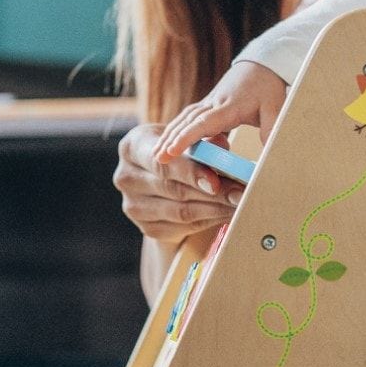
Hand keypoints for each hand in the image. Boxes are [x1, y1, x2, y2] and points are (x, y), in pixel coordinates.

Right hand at [113, 122, 237, 246]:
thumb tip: (222, 148)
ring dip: (214, 208)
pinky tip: (227, 213)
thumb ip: (205, 141)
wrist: (164, 177)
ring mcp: (133, 206)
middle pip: (172, 189)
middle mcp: (125, 177)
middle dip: (211, 193)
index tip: (216, 181)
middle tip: (240, 193)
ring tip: (239, 203)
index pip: (162, 163)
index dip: (190, 172)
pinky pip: (183, 227)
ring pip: (180, 212)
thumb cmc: (179, 152)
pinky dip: (209, 220)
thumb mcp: (188, 139)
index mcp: (132, 147)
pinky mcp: (146, 228)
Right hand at [152, 61, 288, 191]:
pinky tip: (166, 142)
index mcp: (230, 106)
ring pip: (184, 119)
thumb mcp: (276, 107)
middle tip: (157, 159)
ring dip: (169, 135)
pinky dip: (175, 129)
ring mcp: (208, 103)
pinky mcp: (207, 105)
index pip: (205, 123)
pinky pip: (187, 117)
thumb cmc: (268, 87)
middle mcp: (214, 104)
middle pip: (188, 122)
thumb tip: (269, 152)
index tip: (173, 150)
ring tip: (156, 154)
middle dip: (171, 139)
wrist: (262, 65)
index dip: (188, 137)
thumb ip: (271, 129)